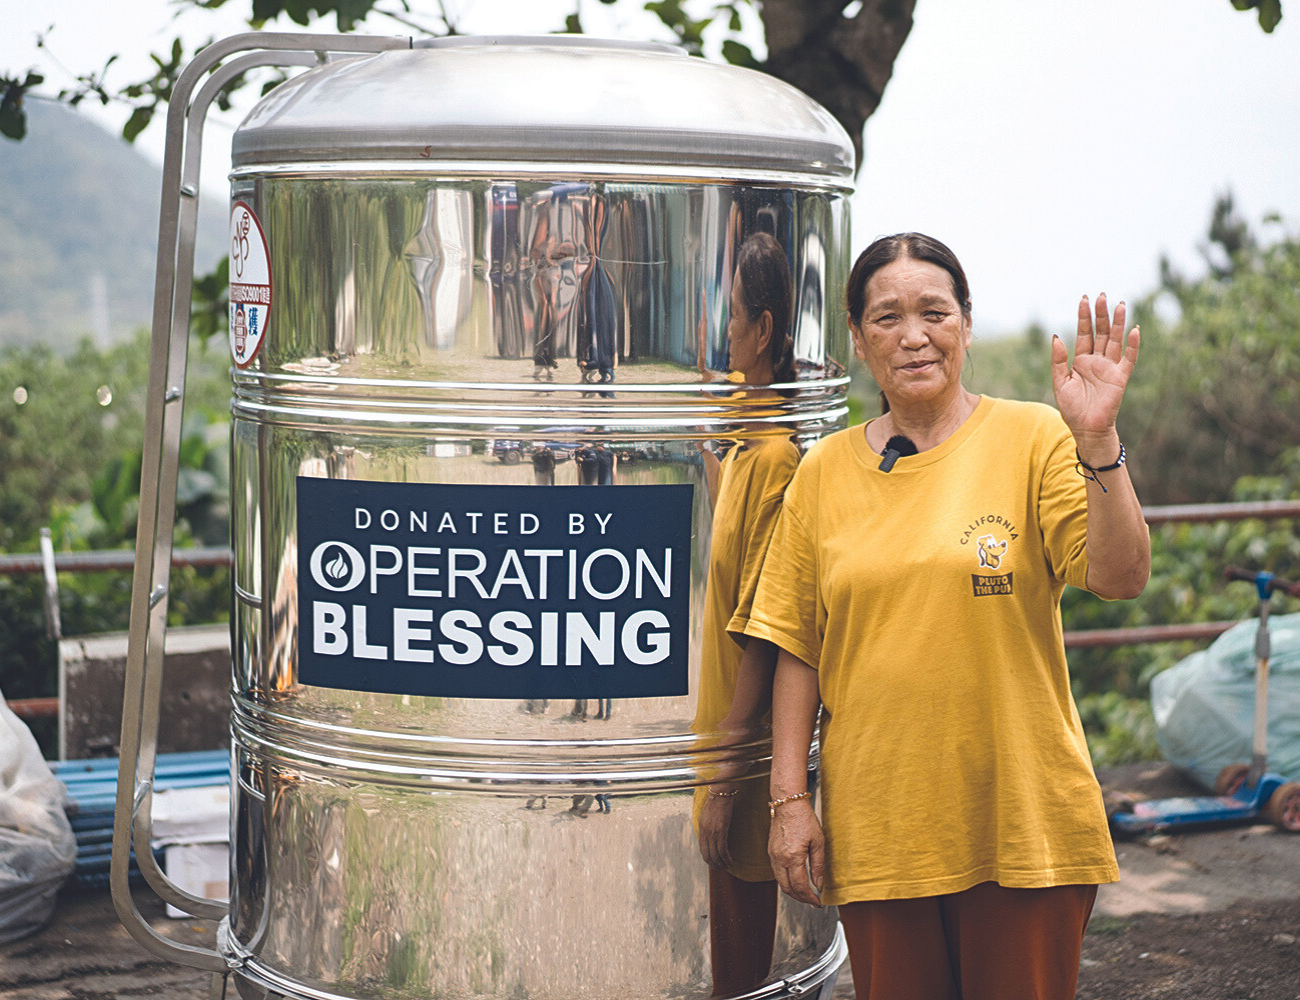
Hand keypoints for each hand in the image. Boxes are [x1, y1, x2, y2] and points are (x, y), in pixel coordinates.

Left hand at [698, 791, 734, 869]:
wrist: (721, 793)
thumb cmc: (715, 802)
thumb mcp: (706, 816)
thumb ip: (707, 827)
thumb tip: (709, 836)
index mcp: (701, 830)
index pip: (702, 850)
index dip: (708, 859)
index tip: (713, 863)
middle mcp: (705, 833)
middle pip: (707, 855)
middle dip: (714, 864)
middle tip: (720, 868)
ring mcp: (712, 833)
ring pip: (715, 854)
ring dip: (721, 863)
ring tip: (727, 866)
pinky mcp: (721, 831)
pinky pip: (722, 849)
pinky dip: (726, 857)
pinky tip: (730, 861)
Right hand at [768, 800, 824, 906]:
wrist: (788, 803)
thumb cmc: (804, 819)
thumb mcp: (818, 842)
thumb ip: (818, 865)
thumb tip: (818, 885)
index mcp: (792, 857)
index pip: (800, 886)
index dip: (809, 898)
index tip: (817, 903)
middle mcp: (779, 858)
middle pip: (787, 888)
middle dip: (800, 898)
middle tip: (812, 901)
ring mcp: (773, 856)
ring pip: (780, 883)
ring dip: (793, 891)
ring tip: (806, 893)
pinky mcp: (770, 852)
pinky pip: (777, 873)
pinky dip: (786, 881)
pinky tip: (796, 880)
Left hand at [1051, 293, 1139, 459]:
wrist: (1086, 429)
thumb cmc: (1072, 408)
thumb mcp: (1060, 382)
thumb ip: (1058, 361)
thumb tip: (1056, 337)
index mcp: (1081, 360)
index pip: (1084, 334)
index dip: (1083, 317)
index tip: (1084, 299)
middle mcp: (1097, 361)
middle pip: (1100, 333)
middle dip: (1101, 315)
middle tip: (1101, 296)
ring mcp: (1110, 368)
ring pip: (1114, 341)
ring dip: (1117, 323)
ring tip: (1120, 304)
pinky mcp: (1120, 378)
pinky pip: (1129, 359)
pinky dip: (1132, 345)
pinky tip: (1135, 330)